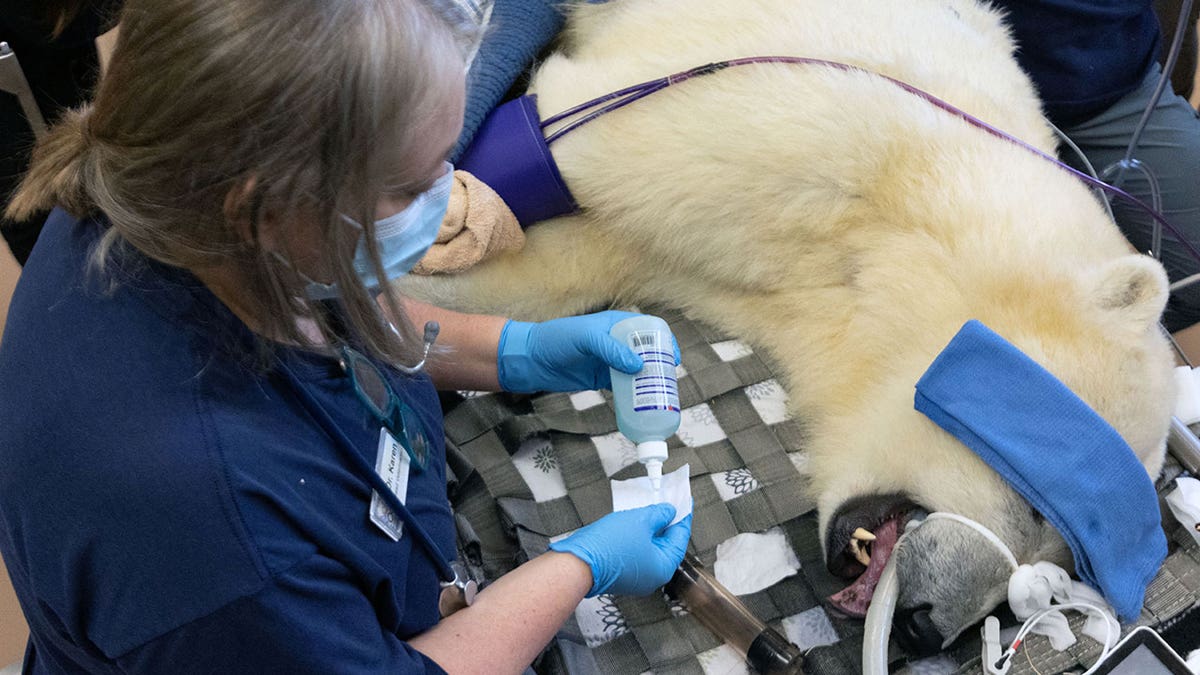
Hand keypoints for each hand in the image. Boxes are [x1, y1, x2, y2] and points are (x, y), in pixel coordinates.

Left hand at [497, 310, 679, 392]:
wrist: (531, 360)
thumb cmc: (556, 339)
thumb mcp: (585, 338)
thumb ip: (611, 349)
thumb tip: (639, 366)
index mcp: (617, 324)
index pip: (649, 329)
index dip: (664, 342)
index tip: (673, 358)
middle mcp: (617, 342)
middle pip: (648, 353)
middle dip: (661, 366)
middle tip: (669, 382)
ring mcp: (611, 361)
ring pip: (638, 371)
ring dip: (650, 382)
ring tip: (661, 396)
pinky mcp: (603, 378)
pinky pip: (624, 387)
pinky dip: (634, 395)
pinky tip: (642, 404)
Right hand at [549, 504, 691, 596]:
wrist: (577, 562)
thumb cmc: (608, 547)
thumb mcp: (640, 520)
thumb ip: (659, 514)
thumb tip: (668, 512)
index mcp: (663, 567)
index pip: (680, 537)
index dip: (682, 516)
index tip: (684, 503)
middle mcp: (652, 576)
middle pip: (665, 544)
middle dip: (665, 522)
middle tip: (665, 502)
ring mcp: (635, 576)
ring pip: (649, 547)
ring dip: (649, 528)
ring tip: (647, 508)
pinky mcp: (621, 573)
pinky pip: (635, 551)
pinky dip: (636, 537)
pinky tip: (631, 522)